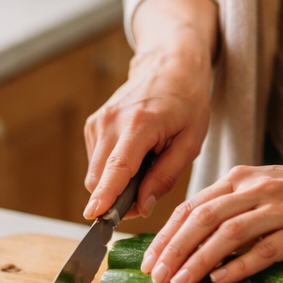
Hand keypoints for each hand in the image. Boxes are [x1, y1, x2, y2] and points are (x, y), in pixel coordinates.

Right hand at [84, 0, 217, 220]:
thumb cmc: (186, 102)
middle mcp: (111, 122)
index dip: (105, 194)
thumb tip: (141, 207)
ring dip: (115, 184)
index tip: (94, 216)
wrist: (168, 66)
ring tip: (145, 166)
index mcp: (140, 125)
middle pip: (99, 178)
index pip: (117, 167)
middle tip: (143, 200)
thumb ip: (165, 177)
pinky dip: (112, 170)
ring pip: (95, 174)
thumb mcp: (190, 142)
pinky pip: (97, 162)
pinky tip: (135, 156)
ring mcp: (98, 122)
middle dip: (115, 199)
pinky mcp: (93, 125)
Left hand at [140, 80, 282, 282]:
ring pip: (226, 234)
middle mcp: (254, 190)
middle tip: (154, 278)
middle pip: (200, 220)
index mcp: (240, 180)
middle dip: (172, 250)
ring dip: (197, 260)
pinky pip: (264, 248)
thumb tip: (199, 241)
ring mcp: (278, 209)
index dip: (164, 235)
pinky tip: (220, 281)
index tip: (147, 261)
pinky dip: (239, 265)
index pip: (190, 207)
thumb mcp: (266, 189)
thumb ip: (234, 208)